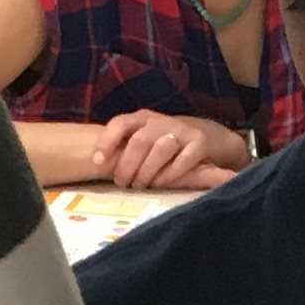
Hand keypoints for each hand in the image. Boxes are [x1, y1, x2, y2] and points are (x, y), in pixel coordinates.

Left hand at [97, 110, 244, 191]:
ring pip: (160, 148)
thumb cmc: (167, 142)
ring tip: (141, 185)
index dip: (107, 140)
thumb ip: (125, 146)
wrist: (209, 136)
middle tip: (123, 183)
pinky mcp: (200, 142)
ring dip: (147, 171)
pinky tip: (161, 184)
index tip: (98, 161)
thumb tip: (95, 165)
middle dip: (128, 165)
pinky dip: (170, 174)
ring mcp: (182, 130)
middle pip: (139, 140)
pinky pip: (184, 159)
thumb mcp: (145, 138)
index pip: (120, 122)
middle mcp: (161, 121)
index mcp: (142, 118)